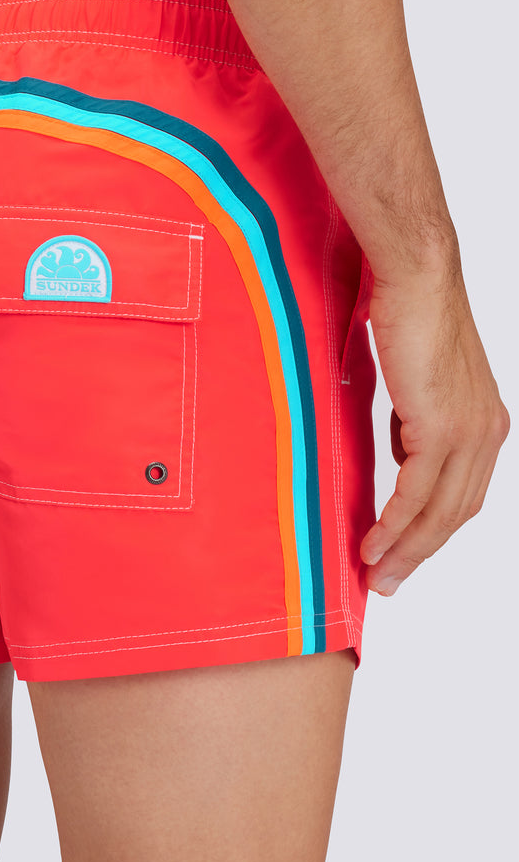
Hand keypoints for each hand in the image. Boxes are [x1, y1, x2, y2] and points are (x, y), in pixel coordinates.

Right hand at [360, 260, 508, 593]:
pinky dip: (395, 526)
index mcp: (486, 423)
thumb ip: (414, 421)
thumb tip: (399, 448)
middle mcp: (487, 433)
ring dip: (406, 550)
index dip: (431, 530)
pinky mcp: (443, 428)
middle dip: (420, 553)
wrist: (417, 280)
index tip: (401, 553)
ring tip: (376, 574)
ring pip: (439, 513)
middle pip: (456, 514)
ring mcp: (469, 432)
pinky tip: (374, 545)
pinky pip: (417, 494)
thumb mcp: (416, 383)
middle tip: (386, 581)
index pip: (462, 493)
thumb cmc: (410, 315)